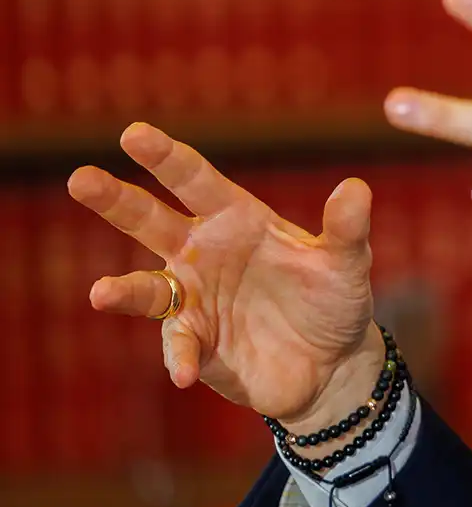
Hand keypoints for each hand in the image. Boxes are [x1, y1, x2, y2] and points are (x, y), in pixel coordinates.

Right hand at [67, 124, 381, 433]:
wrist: (332, 364)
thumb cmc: (334, 301)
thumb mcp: (346, 263)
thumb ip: (346, 228)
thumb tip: (356, 188)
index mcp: (236, 219)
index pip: (195, 180)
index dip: (165, 157)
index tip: (134, 133)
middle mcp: (203, 253)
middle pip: (150, 222)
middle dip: (115, 200)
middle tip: (80, 178)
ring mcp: (194, 298)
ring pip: (147, 288)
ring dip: (123, 292)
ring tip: (101, 294)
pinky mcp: (195, 342)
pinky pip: (180, 346)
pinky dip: (180, 358)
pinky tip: (185, 373)